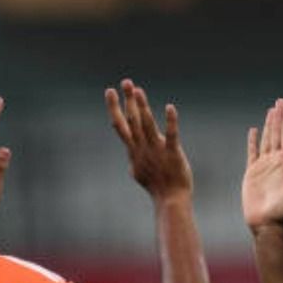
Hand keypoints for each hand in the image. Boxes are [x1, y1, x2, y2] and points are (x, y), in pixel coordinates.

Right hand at [105, 79, 192, 201]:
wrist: (170, 200)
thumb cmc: (157, 187)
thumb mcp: (139, 173)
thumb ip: (134, 160)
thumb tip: (130, 159)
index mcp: (134, 150)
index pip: (120, 125)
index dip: (114, 107)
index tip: (110, 91)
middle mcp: (142, 148)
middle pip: (131, 120)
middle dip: (127, 100)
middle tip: (125, 82)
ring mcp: (156, 150)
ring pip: (146, 125)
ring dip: (141, 107)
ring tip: (138, 90)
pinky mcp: (172, 154)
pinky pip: (170, 135)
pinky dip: (170, 122)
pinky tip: (169, 108)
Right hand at [242, 98, 282, 230]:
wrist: (266, 223)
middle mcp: (276, 162)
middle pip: (278, 134)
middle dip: (279, 117)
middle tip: (280, 101)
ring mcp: (264, 166)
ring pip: (266, 140)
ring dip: (269, 125)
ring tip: (270, 110)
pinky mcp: (252, 172)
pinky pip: (251, 152)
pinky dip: (252, 141)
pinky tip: (254, 131)